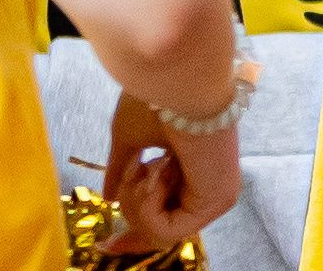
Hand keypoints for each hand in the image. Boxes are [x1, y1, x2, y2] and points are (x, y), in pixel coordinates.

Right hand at [101, 96, 241, 253]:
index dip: (132, 234)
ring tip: (144, 165)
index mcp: (190, 165)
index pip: (163, 215)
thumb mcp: (129, 138)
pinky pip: (168, 231)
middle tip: (133, 171)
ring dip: (137, 202)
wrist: (176, 76)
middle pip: (159, 229)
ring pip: (159, 233)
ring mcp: (215, 193)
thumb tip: (108, 197)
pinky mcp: (218, 199)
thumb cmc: (155, 95)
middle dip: (132, 208)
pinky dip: (149, 207)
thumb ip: (120, 169)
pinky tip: (156, 171)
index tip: (105, 246)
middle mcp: (207, 181)